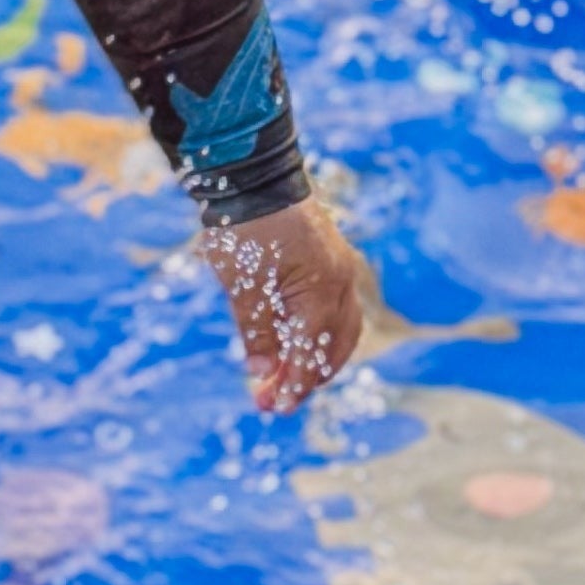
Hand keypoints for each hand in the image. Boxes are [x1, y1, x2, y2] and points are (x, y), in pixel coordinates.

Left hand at [208, 199, 366, 414]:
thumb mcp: (243, 287)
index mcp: (322, 294)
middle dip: (305, 377)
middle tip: (272, 399)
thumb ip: (256, 331)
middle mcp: (342, 284)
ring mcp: (341, 270)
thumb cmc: (246, 229)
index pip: (311, 355)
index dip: (293, 386)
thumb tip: (261, 372)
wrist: (255, 176)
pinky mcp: (332, 261)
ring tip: (284, 376)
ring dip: (314, 357)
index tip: (272, 408)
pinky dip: (317, 333)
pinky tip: (292, 343)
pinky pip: (334, 309)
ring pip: (339, 330)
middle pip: (334, 348)